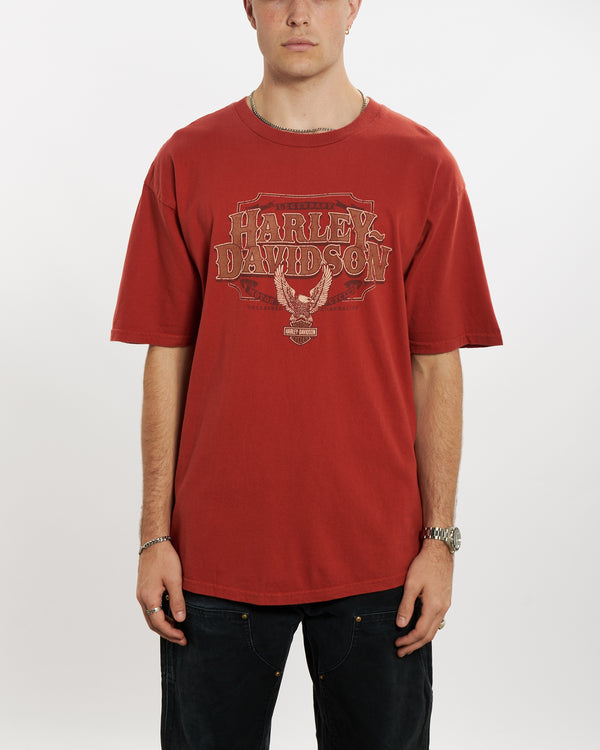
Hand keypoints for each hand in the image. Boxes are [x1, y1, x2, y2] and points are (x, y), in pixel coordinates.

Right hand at [136, 541, 187, 645]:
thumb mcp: (175, 580)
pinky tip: (170, 614)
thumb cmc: (164, 559)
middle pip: (152, 623)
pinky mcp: (144, 588)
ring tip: (177, 629)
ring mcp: (141, 593)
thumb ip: (177, 601)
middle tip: (181, 639)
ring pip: (150, 616)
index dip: (171, 633)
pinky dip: (159, 616)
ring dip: (163, 625)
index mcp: (149, 598)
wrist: (153, 542)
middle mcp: (142, 598)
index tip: (183, 638)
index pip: (159, 624)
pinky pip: (150, 608)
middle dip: (167, 633)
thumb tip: (180, 620)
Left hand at [394, 541, 453, 656]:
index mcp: (434, 606)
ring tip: (409, 645)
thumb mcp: (412, 584)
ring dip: (421, 639)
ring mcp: (446, 605)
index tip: (396, 644)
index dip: (407, 641)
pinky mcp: (445, 600)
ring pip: (434, 629)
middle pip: (429, 635)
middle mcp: (442, 609)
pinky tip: (420, 629)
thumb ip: (406, 605)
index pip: (420, 632)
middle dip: (414, 645)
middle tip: (401, 652)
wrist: (440, 550)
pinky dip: (427, 629)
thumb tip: (400, 625)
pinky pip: (437, 621)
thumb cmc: (425, 564)